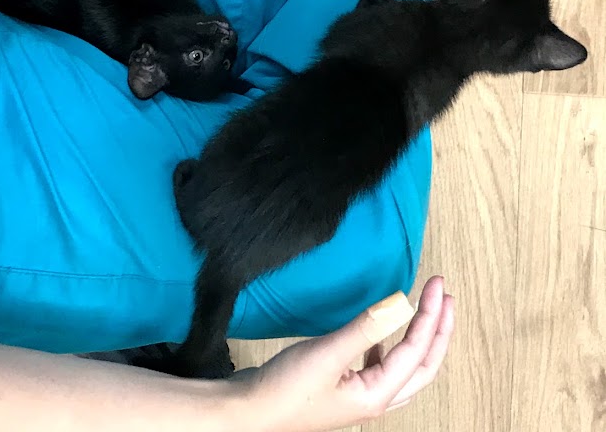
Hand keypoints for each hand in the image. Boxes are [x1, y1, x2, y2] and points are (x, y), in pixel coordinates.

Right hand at [232, 276, 453, 431]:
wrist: (251, 412)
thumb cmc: (286, 390)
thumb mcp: (328, 353)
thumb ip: (366, 327)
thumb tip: (401, 302)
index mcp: (377, 395)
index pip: (416, 350)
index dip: (430, 315)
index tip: (436, 284)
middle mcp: (375, 400)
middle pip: (423, 366)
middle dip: (438, 330)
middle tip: (445, 297)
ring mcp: (361, 396)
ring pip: (406, 370)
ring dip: (420, 339)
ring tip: (426, 312)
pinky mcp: (345, 389)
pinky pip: (382, 368)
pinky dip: (391, 348)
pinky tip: (381, 334)